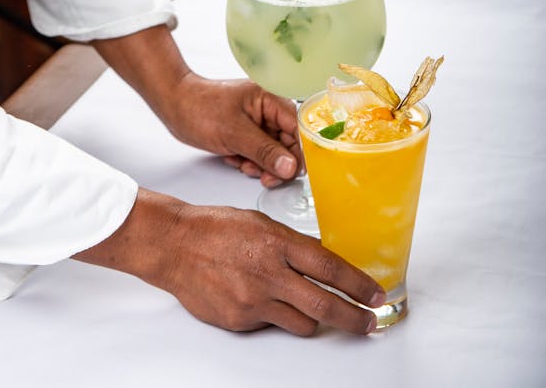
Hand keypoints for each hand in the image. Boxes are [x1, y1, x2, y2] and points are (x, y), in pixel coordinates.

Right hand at [75, 189, 383, 336]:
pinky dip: (274, 315)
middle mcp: (269, 275)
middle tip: (369, 323)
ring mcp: (254, 302)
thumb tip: (321, 264)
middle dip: (353, 318)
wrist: (173, 246)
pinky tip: (258, 297)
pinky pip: (271, 324)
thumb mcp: (259, 224)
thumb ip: (290, 245)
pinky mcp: (240, 321)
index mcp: (276, 243)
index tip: (375, 295)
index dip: (357, 285)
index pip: (329, 268)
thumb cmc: (214, 228)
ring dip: (313, 318)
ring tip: (311, 309)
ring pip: (302, 323)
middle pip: (324, 306)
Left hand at [92, 26, 300, 186]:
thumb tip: (291, 167)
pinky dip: (249, 161)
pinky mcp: (246, 133)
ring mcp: (257, 122)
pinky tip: (234, 159)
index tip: (293, 172)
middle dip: (276, 163)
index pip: (299, 128)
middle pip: (288, 143)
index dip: (299, 152)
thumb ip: (265, 151)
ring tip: (243, 164)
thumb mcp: (234, 133)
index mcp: (270, 99)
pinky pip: (258, 153)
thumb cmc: (200, 109)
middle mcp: (267, 109)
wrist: (174, 106)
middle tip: (265, 176)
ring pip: (273, 152)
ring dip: (261, 164)